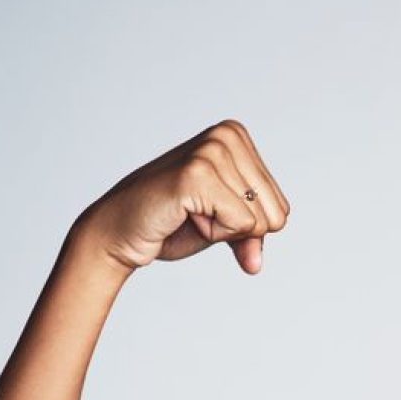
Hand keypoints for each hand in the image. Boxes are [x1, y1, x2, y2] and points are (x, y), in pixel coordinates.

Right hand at [70, 119, 290, 276]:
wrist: (119, 233)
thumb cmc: (170, 225)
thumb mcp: (225, 228)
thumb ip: (253, 236)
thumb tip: (256, 264)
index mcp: (237, 137)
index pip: (281, 207)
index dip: (246, 225)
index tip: (209, 210)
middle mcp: (227, 135)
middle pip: (275, 214)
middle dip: (237, 228)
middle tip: (196, 214)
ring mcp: (212, 151)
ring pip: (259, 221)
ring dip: (221, 229)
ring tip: (188, 212)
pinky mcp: (198, 174)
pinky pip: (241, 224)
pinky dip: (212, 233)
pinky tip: (183, 215)